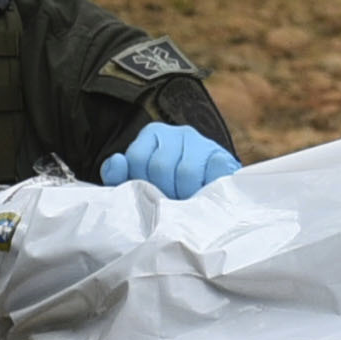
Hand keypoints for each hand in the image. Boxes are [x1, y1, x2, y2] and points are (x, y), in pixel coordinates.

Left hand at [105, 119, 238, 198]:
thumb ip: (118, 176)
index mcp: (153, 134)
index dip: (140, 183)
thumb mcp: (137, 181)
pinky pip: (213, 172)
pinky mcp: (223, 156)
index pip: (137, 158)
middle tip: (167, 207)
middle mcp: (178, 133)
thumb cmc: (167, 188)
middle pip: (160, 166)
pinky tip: (203, 197)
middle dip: (162, 192)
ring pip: (186, 173)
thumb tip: (117, 162)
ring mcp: (202, 143)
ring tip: (185, 205)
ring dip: (184, 196)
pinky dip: (206, 189)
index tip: (148, 196)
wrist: (208, 193)